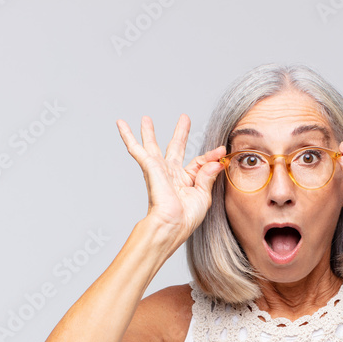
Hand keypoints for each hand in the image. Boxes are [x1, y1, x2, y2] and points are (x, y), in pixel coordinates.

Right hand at [116, 114, 224, 240]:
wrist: (173, 224)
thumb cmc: (187, 216)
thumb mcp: (204, 194)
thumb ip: (209, 175)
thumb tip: (217, 160)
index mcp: (185, 180)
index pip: (200, 162)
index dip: (211, 155)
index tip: (221, 150)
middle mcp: (171, 174)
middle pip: (175, 148)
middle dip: (180, 133)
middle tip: (184, 118)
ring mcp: (159, 169)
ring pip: (152, 147)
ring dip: (149, 133)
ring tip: (146, 119)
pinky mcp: (150, 167)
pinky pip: (136, 149)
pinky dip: (128, 136)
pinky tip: (121, 124)